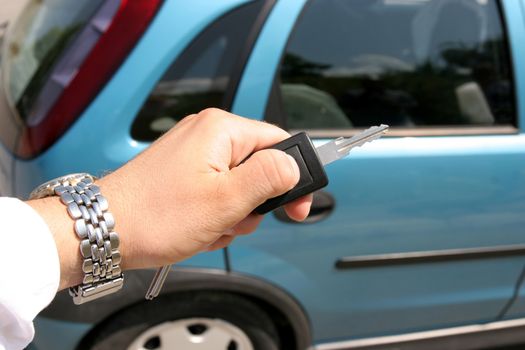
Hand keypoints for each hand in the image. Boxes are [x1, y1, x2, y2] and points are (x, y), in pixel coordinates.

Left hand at [94, 109, 311, 269]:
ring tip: (209, 227)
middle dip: (253, 203)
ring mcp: (193, 155)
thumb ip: (269, 177)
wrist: (104, 231)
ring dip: (233, 214)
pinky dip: (214, 216)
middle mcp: (207, 135)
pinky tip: (197, 228)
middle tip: (235, 221)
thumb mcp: (226, 199)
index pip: (279, 142)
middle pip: (259, 167)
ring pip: (239, 186)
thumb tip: (296, 165)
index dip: (293, 176)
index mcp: (221, 130)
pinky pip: (217, 194)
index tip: (296, 207)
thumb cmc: (156, 215)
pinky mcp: (184, 174)